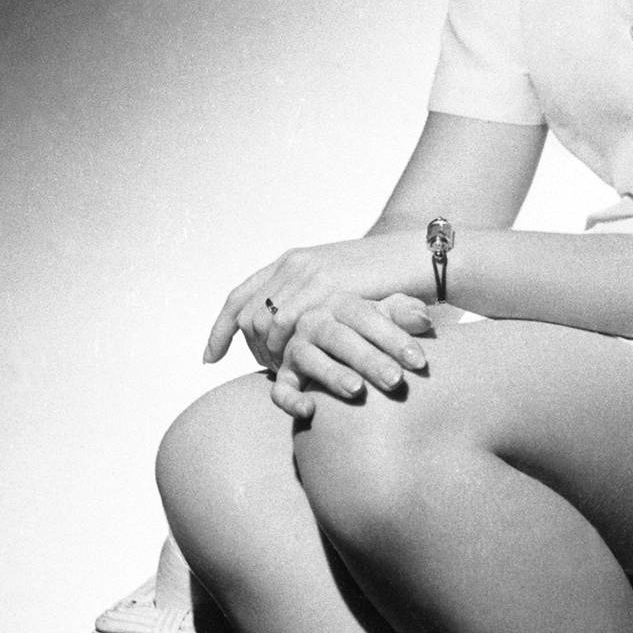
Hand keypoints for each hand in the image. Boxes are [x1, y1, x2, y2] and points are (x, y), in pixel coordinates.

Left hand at [204, 237, 423, 370]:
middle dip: (247, 349)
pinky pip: (287, 327)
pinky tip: (302, 366)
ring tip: (288, 373)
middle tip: (269, 372)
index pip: (240, 296)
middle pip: (246, 314)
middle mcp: (294, 265)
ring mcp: (308, 276)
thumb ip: (313, 298)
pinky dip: (287, 351)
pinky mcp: (326, 289)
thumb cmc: (391, 279)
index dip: (220, 329)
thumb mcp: (342, 284)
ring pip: (263, 324)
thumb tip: (294, 327)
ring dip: (270, 354)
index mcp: (293, 260)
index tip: (210, 357)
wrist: (422, 259)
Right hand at [271, 290, 434, 421]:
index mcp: (341, 304)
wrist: (329, 344)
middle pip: (340, 337)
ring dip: (333, 374)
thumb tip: (424, 319)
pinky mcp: (284, 377)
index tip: (420, 362)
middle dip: (368, 359)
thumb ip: (403, 314)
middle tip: (396, 380)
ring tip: (357, 391)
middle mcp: (314, 322)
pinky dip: (291, 400)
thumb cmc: (365, 330)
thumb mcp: (383, 318)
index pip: (367, 317)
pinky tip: (310, 411)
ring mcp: (295, 349)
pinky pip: (281, 389)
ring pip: (310, 359)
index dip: (393, 338)